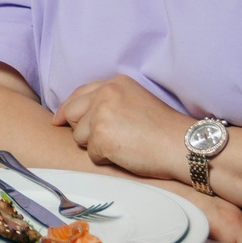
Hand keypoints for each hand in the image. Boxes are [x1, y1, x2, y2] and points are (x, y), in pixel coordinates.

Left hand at [53, 75, 193, 182]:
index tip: (59, 120)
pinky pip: (91, 154)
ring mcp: (102, 114)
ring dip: (96, 146)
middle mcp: (105, 94)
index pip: (79, 93)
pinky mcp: (101, 137)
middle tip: (101, 139)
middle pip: (71, 113)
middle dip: (79, 129)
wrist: (183, 145)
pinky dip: (106, 159)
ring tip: (124, 145)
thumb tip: (69, 115)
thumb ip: (108, 102)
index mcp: (114, 83)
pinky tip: (127, 155)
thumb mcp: (135, 101)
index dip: (68, 109)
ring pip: (78, 136)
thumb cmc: (163, 129)